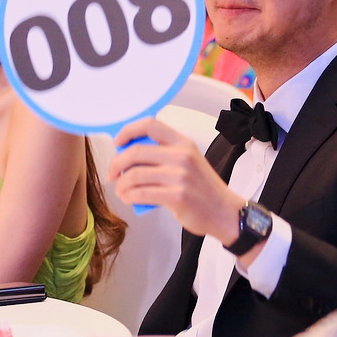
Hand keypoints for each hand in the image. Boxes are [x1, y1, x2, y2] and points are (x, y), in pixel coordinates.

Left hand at [108, 118, 243, 242]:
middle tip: (112, 173)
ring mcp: (180, 176)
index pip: (150, 125)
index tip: (117, 142)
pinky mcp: (177, 196)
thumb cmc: (203, 189)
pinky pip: (141, 193)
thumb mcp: (189, 161)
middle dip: (116, 163)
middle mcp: (181, 155)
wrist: (224, 212)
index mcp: (183, 143)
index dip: (128, 131)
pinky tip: (128, 198)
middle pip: (136, 151)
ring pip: (135, 175)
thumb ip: (165, 154)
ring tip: (121, 190)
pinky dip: (129, 196)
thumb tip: (129, 154)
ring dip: (121, 184)